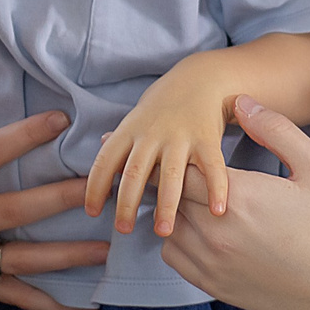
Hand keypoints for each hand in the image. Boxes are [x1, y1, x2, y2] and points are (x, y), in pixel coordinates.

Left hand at [85, 62, 237, 237]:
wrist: (201, 78)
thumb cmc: (164, 106)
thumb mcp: (136, 119)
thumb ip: (120, 141)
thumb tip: (99, 158)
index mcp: (130, 130)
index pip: (105, 161)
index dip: (95, 187)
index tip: (92, 212)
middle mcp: (152, 133)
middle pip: (134, 172)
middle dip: (127, 203)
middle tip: (123, 230)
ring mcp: (180, 136)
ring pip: (170, 174)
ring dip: (166, 204)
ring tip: (163, 231)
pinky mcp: (207, 139)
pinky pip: (212, 167)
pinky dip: (216, 189)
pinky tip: (217, 211)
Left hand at [161, 97, 309, 309]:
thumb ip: (276, 130)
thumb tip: (241, 103)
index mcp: (239, 197)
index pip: (182, 165)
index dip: (178, 150)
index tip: (177, 141)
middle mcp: (215, 231)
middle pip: (171, 195)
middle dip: (177, 177)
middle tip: (183, 165)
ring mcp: (212, 262)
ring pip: (167, 225)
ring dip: (176, 209)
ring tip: (194, 197)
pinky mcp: (214, 285)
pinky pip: (173, 256)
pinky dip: (177, 239)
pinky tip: (200, 230)